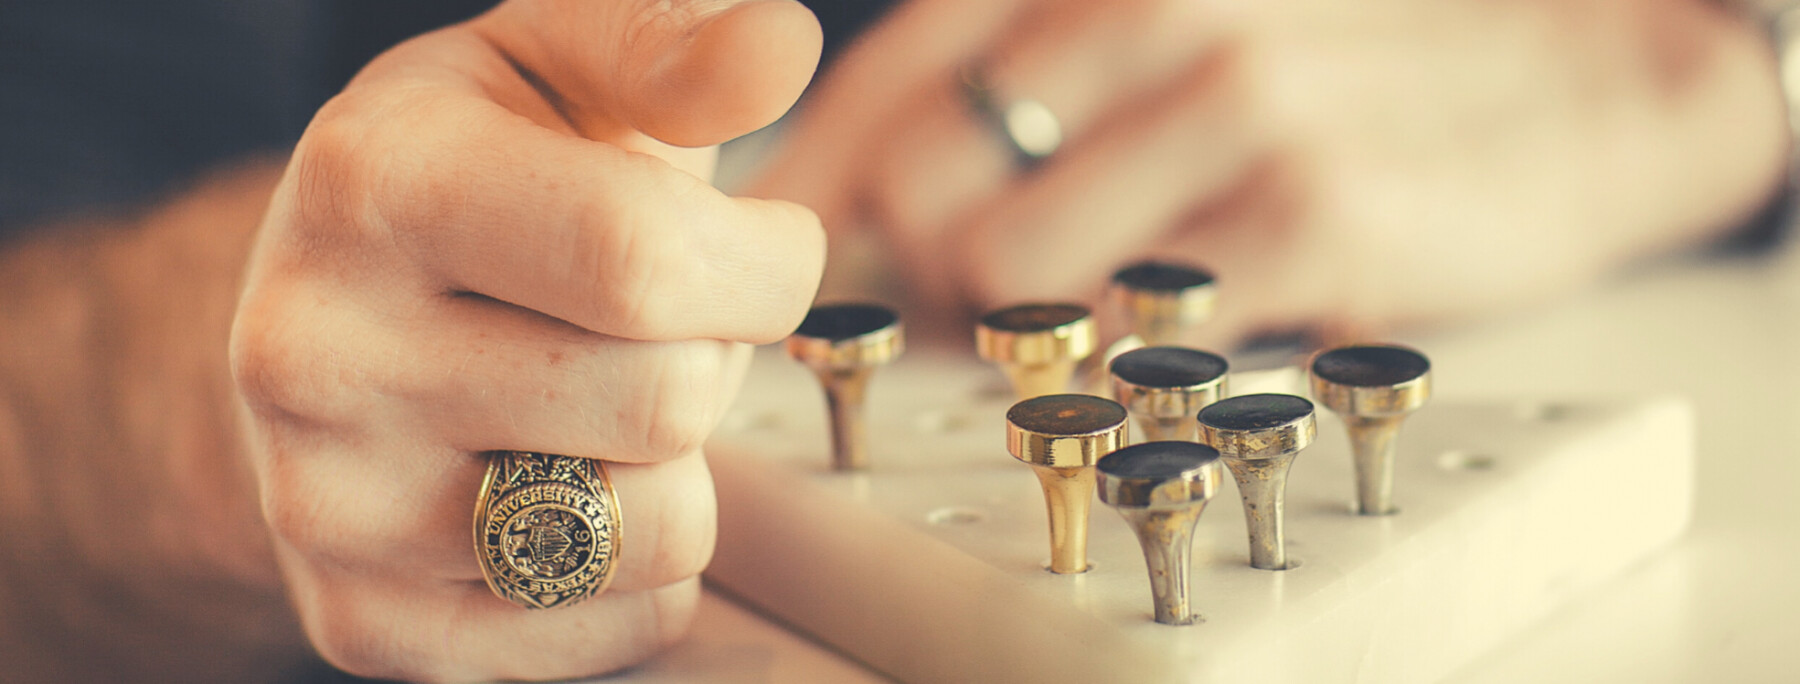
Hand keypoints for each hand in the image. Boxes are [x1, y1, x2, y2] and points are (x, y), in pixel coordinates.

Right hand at [229, 1, 822, 679]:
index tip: (766, 248)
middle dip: (720, 357)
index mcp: (376, 184)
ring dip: (683, 467)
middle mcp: (319, 353)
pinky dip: (644, 565)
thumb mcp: (555, 67)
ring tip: (608, 401)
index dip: (765, 263)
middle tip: (662, 326)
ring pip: (655, 534)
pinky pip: (623, 626)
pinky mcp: (368, 625)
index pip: (644, 260)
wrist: (326, 311)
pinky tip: (573, 480)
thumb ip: (670, 47)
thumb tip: (777, 46)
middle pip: (666, 402)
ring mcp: (330, 508)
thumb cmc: (471, 174)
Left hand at [754, 0, 1781, 344]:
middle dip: (909, 273)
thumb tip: (852, 207)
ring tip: (1080, 312)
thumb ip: (1014, 92)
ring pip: (1001, 271)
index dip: (813, 194)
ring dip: (1010, 324)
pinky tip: (1175, 322)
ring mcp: (1227, 108)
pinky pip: (1134, 330)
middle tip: (959, 302)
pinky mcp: (1308, 215)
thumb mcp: (1158, 32)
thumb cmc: (1330, 63)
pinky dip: (1123, 355)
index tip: (793, 263)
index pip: (882, 83)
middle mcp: (1142, 12)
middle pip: (914, 190)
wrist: (1570, 80)